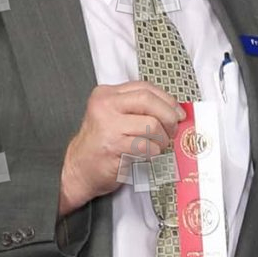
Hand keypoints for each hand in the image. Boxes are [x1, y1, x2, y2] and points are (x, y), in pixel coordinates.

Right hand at [59, 81, 184, 214]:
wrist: (79, 168)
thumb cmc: (102, 144)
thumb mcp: (115, 117)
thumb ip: (139, 109)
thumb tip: (174, 110)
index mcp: (107, 94)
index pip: (145, 88)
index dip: (167, 100)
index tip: (178, 112)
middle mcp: (105, 106)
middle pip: (149, 101)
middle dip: (168, 116)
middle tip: (172, 129)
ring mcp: (108, 126)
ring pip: (151, 124)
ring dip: (162, 138)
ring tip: (157, 145)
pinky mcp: (113, 147)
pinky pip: (146, 146)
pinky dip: (154, 151)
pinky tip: (147, 154)